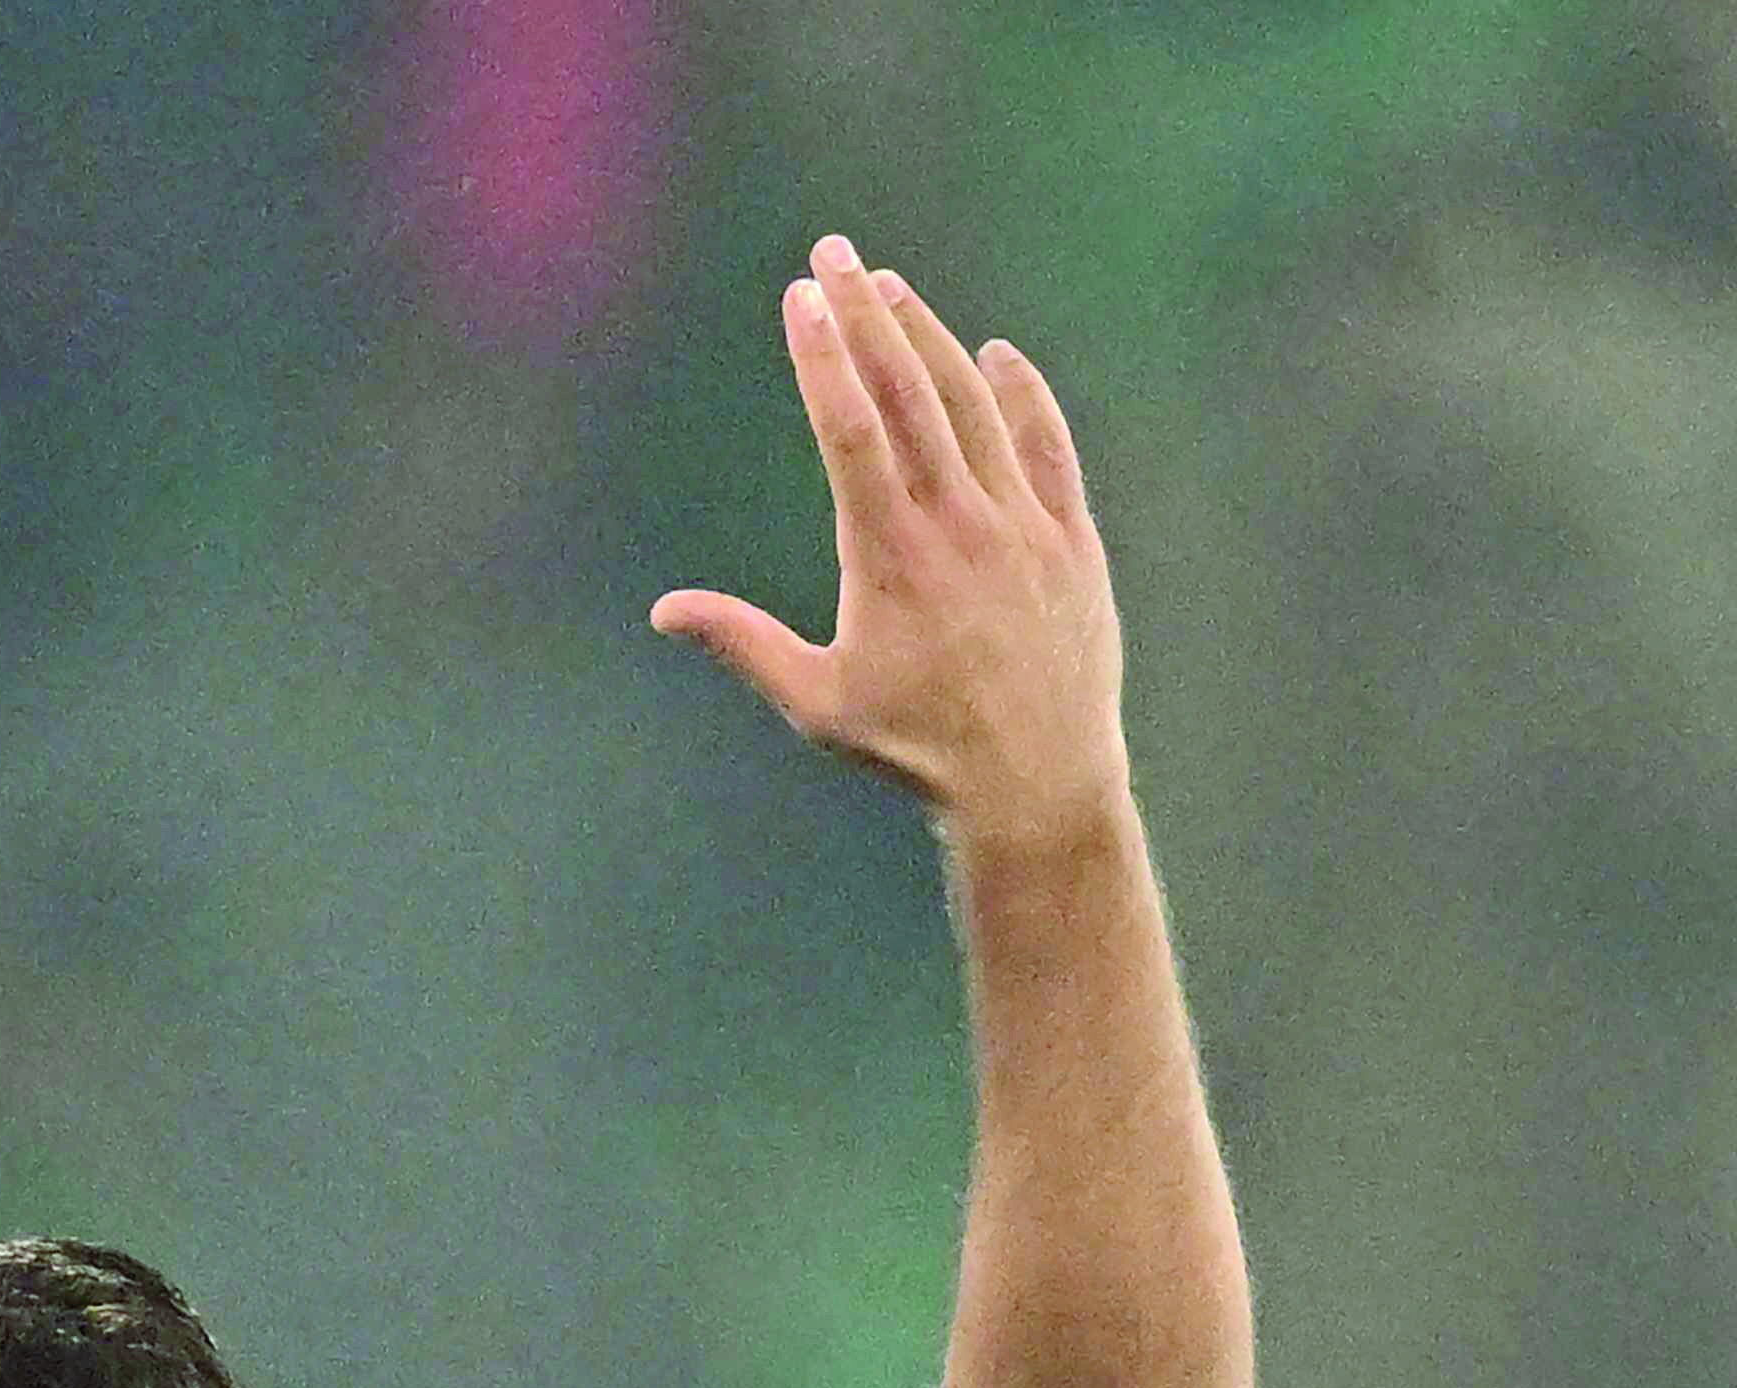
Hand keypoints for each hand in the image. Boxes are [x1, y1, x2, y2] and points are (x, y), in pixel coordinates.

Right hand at [653, 240, 1127, 862]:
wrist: (1038, 784)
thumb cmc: (917, 751)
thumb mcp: (819, 705)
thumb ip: (744, 644)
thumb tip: (665, 612)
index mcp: (890, 554)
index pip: (850, 428)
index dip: (822, 354)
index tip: (802, 297)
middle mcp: (959, 522)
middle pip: (908, 392)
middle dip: (868, 313)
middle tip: (835, 253)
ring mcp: (1022, 524)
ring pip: (974, 405)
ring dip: (931, 338)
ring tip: (895, 289)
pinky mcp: (1071, 539)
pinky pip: (1047, 446)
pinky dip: (1023, 393)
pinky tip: (997, 355)